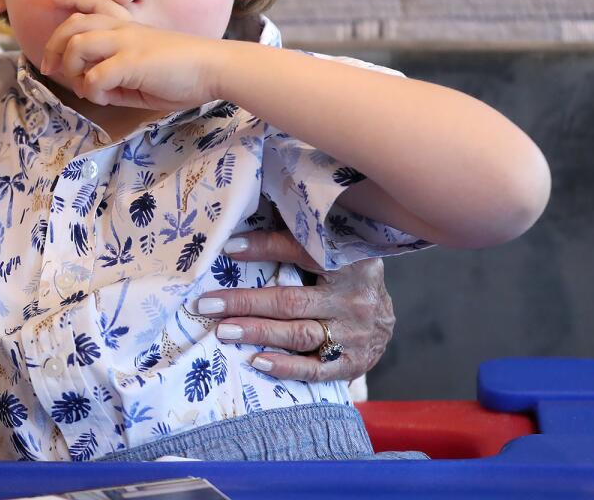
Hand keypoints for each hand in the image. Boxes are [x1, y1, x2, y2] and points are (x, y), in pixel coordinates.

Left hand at [40, 0, 223, 109]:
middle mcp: (124, 28)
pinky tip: (106, 98)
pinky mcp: (130, 61)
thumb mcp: (143, 72)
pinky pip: (93, 77)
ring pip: (77, 45)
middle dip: (54, 46)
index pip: (94, 3)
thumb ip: (116, 76)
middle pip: (73, 25)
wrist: (215, 69)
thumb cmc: (185, 74)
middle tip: (50, 68)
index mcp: (129, 26)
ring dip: (73, 69)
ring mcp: (126, 42)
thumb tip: (91, 87)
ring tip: (86, 86)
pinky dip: (92, 91)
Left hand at [195, 228, 394, 381]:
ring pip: (299, 334)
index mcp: (349, 260)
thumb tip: (246, 224)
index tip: (228, 247)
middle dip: (246, 302)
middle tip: (208, 304)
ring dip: (257, 332)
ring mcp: (355, 333)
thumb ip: (301, 239)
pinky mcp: (353, 361)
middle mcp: (353, 297)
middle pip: (292, 300)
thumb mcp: (335, 249)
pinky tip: (257, 361)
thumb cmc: (345, 275)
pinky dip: (285, 367)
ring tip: (223, 331)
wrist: (385, 317)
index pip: (301, 251)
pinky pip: (315, 368)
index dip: (264, 248)